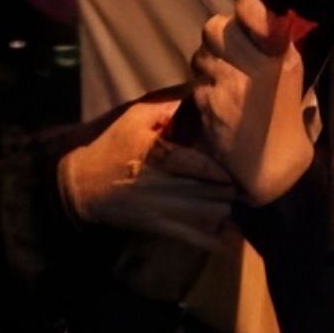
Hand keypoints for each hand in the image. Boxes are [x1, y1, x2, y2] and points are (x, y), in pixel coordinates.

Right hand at [58, 95, 236, 249]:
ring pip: (214, 215)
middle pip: (218, 192)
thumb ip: (169, 106)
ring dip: (230, 208)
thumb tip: (203, 91)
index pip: (207, 166)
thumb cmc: (112, 147)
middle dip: (235, 187)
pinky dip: (218, 241)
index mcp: (163, 156)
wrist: (83, 186)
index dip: (231, 167)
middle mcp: (169, 186)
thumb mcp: (135, 118)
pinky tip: (233, 239)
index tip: (247, 162)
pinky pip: (198, 240)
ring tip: (240, 201)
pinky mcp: (163, 228)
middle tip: (250, 181)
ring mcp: (167, 211)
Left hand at [189, 0, 313, 206]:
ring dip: (207, 64)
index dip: (244, 10)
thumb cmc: (284, 117)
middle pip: (214, 27)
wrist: (272, 164)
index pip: (248, 8)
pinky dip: (203, 88)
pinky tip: (216, 102)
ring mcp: (227, 85)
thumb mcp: (289, 74)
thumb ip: (272, 43)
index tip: (246, 22)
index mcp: (278, 55)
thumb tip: (250, 16)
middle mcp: (253, 65)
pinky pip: (196, 83)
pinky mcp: (207, 104)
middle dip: (216, 38)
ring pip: (200, 55)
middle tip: (226, 53)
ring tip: (222, 79)